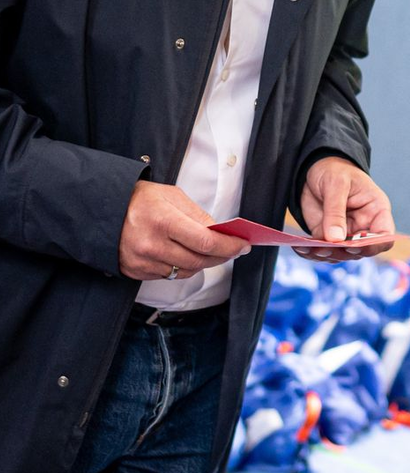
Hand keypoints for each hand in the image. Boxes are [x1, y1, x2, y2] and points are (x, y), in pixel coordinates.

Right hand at [118, 180, 249, 280]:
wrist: (102, 210)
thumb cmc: (140, 199)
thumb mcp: (173, 196)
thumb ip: (198, 216)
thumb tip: (221, 232)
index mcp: (163, 221)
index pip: (205, 242)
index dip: (229, 246)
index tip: (244, 245)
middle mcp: (151, 245)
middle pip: (198, 261)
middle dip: (221, 256)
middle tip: (235, 249)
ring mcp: (141, 262)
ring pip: (184, 272)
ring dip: (203, 264)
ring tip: (213, 252)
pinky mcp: (134, 272)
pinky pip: (168, 275)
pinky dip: (182, 267)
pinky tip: (187, 256)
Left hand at [296, 156, 393, 260]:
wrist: (317, 169)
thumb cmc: (336, 170)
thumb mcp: (337, 185)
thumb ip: (336, 211)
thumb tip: (335, 238)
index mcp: (376, 211)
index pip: (384, 237)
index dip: (373, 246)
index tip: (353, 246)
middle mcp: (363, 226)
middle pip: (360, 251)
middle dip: (342, 253)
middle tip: (324, 248)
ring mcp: (345, 233)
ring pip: (340, 255)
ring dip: (325, 255)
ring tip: (309, 248)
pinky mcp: (327, 236)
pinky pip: (322, 251)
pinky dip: (311, 253)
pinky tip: (301, 248)